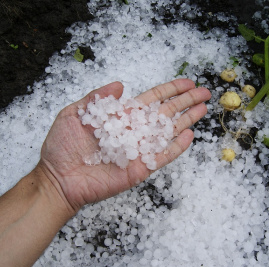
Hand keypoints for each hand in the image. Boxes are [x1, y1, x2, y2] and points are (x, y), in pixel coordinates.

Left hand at [38, 79, 210, 212]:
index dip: (170, 90)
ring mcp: (139, 150)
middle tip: (205, 92)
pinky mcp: (140, 168)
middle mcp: (134, 132)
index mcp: (121, 117)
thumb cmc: (62, 147)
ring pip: (168, 133)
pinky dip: (176, 147)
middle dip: (185, 102)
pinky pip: (162, 156)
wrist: (58, 178)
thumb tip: (120, 83)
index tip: (187, 83)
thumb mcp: (74, 114)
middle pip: (166, 113)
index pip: (152, 100)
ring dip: (186, 120)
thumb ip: (97, 98)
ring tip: (203, 109)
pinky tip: (189, 135)